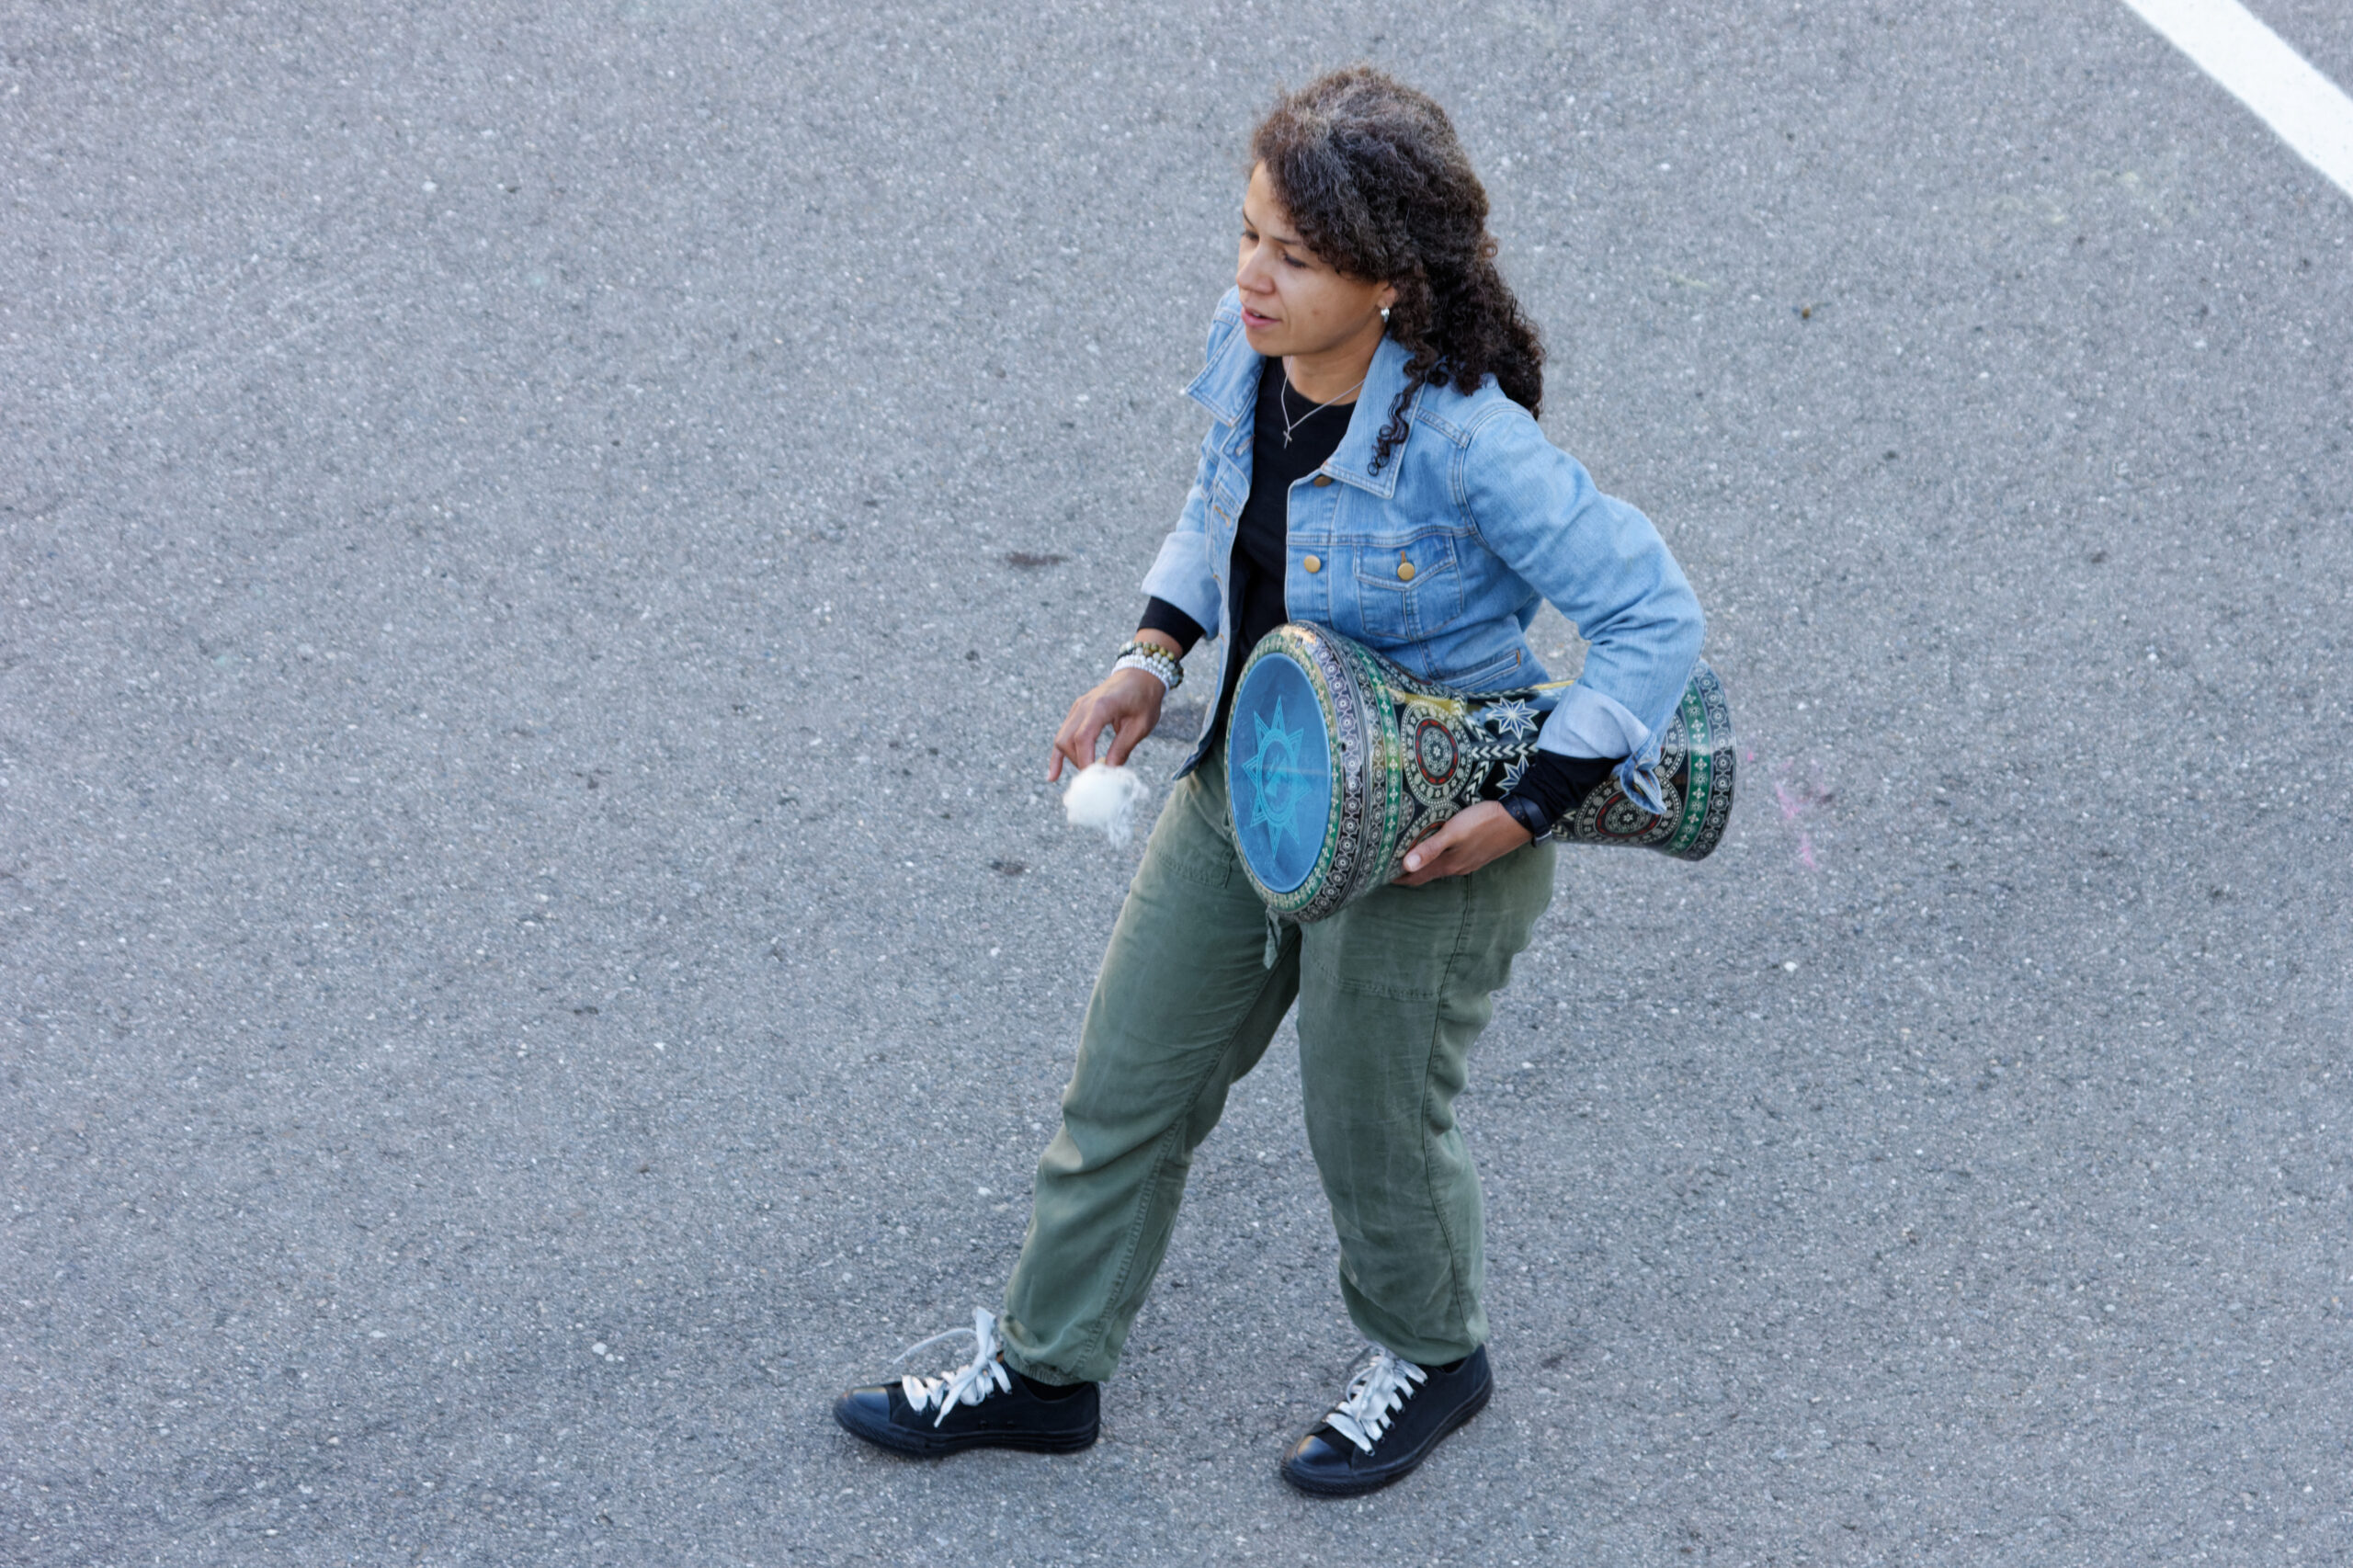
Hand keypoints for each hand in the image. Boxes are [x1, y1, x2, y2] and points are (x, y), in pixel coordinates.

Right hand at [1048, 668, 1165, 781]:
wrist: (1140, 675)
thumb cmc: (1144, 698)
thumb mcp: (1141, 725)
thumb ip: (1123, 747)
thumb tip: (1109, 771)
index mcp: (1101, 706)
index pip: (1083, 737)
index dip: (1085, 760)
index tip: (1093, 778)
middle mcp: (1084, 705)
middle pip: (1068, 739)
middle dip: (1078, 762)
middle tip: (1094, 779)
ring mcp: (1078, 708)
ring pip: (1062, 738)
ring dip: (1071, 759)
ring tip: (1086, 776)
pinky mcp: (1077, 712)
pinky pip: (1063, 734)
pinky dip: (1058, 755)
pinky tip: (1053, 775)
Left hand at [1391, 801, 1533, 886]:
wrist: (1520, 819)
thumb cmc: (1485, 822)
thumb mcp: (1454, 832)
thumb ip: (1430, 848)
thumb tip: (1405, 866)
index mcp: (1448, 864)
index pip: (1415, 877)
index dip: (1397, 878)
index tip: (1378, 876)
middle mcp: (1456, 867)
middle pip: (1425, 875)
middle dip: (1406, 874)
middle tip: (1387, 868)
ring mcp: (1468, 862)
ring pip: (1439, 868)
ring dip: (1422, 866)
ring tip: (1406, 860)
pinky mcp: (1477, 854)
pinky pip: (1451, 861)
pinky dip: (1437, 859)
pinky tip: (1436, 851)